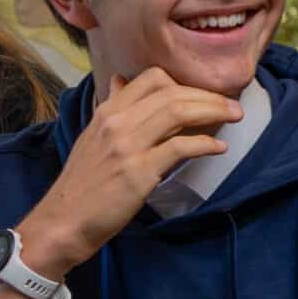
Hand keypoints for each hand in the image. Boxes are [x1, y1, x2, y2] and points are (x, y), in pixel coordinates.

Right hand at [16, 69, 240, 275]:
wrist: (64, 220)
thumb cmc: (82, 184)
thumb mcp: (92, 137)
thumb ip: (112, 110)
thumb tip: (122, 81)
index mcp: (107, 111)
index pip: (152, 78)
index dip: (184, 82)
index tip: (201, 95)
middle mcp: (117, 122)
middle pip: (172, 92)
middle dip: (208, 95)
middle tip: (231, 105)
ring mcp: (128, 146)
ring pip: (178, 112)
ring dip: (213, 111)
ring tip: (234, 117)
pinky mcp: (140, 172)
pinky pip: (180, 147)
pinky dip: (205, 144)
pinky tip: (218, 148)